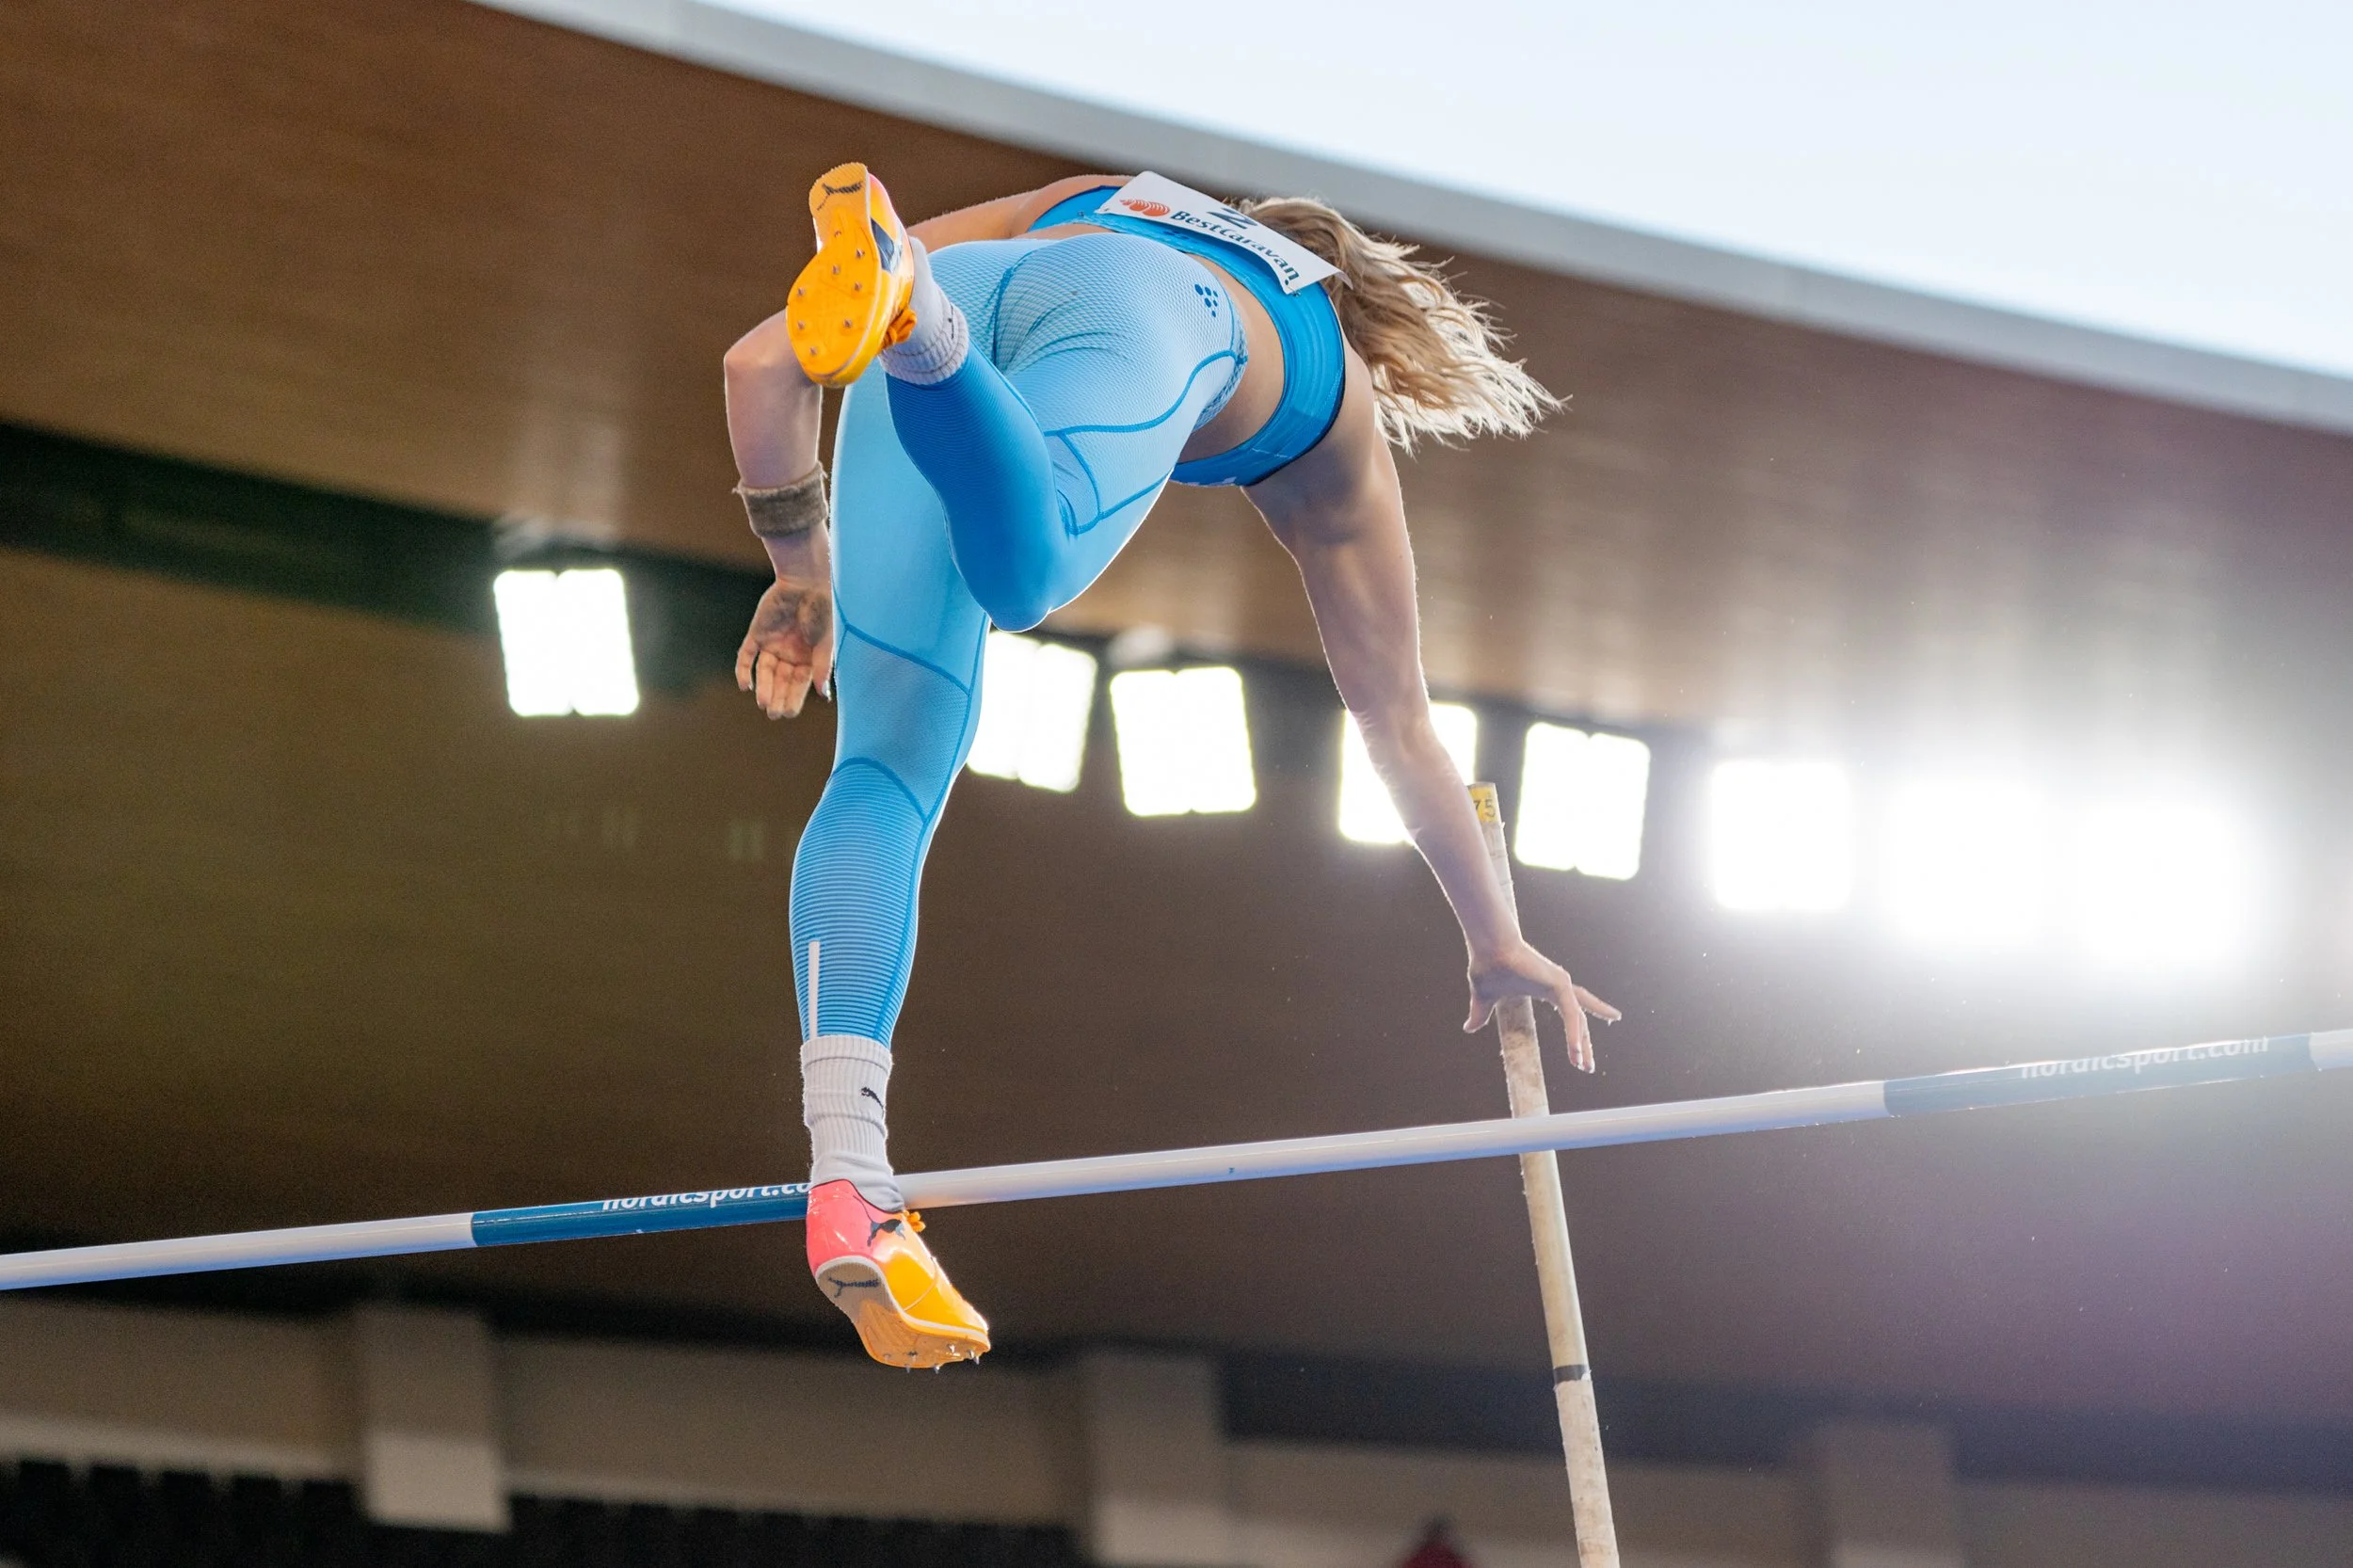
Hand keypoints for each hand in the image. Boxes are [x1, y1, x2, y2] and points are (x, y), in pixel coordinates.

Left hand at [735, 575, 835, 717]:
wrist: (805, 581)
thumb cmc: (822, 610)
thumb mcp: (826, 642)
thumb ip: (822, 667)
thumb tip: (824, 695)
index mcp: (808, 658)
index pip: (799, 684)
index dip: (794, 698)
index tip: (789, 713)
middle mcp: (789, 654)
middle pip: (780, 681)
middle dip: (777, 697)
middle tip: (774, 714)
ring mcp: (772, 644)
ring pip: (764, 672)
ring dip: (763, 687)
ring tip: (763, 702)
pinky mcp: (756, 634)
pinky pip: (747, 656)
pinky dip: (744, 670)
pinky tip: (744, 685)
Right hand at [1464, 939, 1620, 1072]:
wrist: (1488, 948)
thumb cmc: (1487, 965)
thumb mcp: (1484, 998)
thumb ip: (1481, 1013)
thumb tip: (1468, 1029)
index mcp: (1546, 988)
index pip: (1569, 1013)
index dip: (1576, 1032)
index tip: (1581, 1052)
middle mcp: (1559, 986)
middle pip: (1578, 1020)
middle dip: (1585, 1044)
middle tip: (1588, 1068)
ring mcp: (1561, 984)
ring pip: (1578, 1020)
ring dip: (1582, 1045)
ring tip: (1585, 1067)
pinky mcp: (1560, 984)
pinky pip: (1572, 1014)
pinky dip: (1575, 1034)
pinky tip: (1577, 1052)